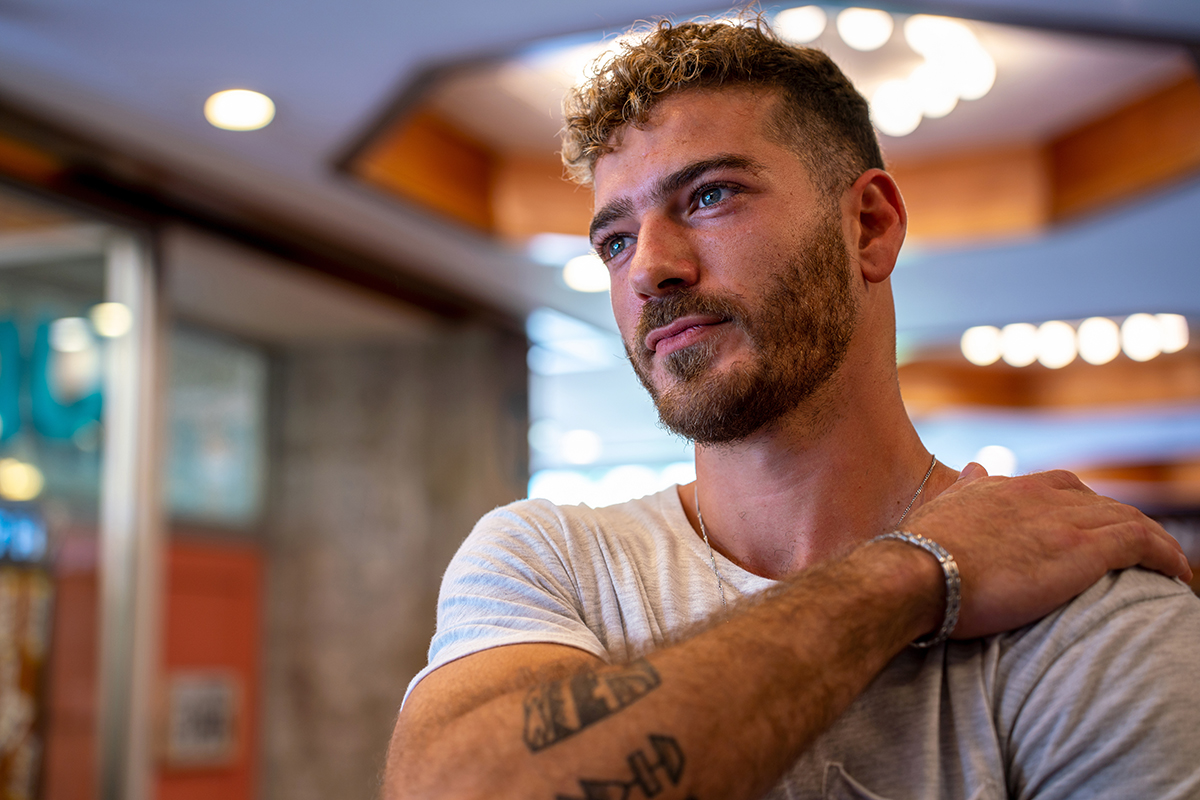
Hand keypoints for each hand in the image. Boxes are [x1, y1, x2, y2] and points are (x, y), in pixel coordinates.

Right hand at [905, 465, 1191, 639]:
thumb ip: (965, 489)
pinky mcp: (1083, 548)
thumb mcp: (940, 510)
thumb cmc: (918, 554)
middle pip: (1098, 502)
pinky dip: (1167, 557)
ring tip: (1169, 568)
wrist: (916, 571)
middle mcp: (1038, 495)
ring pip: (1127, 519)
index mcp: (1004, 488)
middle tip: (1138, 555)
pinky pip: (1143, 543)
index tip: (1090, 531)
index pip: (1057, 488)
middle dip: (1121, 524)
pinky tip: (1180, 576)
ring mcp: (1063, 519)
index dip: (1080, 508)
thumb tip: (976, 466)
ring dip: (1154, 543)